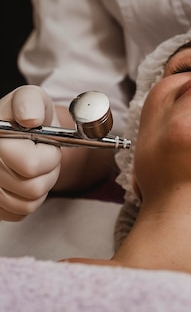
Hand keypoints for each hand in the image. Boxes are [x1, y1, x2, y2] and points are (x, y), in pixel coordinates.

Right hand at [0, 86, 61, 220]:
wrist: (23, 131)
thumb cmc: (28, 113)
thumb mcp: (32, 98)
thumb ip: (30, 102)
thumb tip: (30, 118)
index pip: (30, 165)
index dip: (49, 156)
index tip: (48, 144)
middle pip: (31, 188)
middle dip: (48, 171)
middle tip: (45, 154)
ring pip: (27, 204)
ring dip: (41, 185)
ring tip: (36, 165)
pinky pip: (20, 213)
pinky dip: (30, 199)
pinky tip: (26, 178)